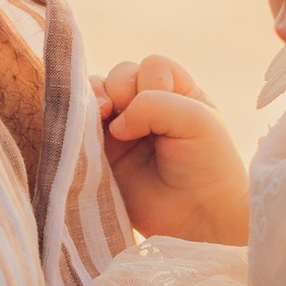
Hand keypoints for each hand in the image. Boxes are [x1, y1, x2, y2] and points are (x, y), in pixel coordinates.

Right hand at [96, 56, 250, 242]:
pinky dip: (78, 121)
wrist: (197, 218)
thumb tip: (115, 123)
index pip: (152, 67)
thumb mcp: (196, 120)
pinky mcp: (103, 154)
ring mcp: (123, 130)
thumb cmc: (207, 166)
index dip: (152, 83)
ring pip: (96, 94)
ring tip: (104, 117)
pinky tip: (87, 132)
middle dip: (120, 89)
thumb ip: (155, 104)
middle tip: (130, 122)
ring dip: (95, 99)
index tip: (165, 115)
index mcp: (177, 93)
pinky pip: (81, 126)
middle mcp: (149, 107)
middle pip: (120, 74)